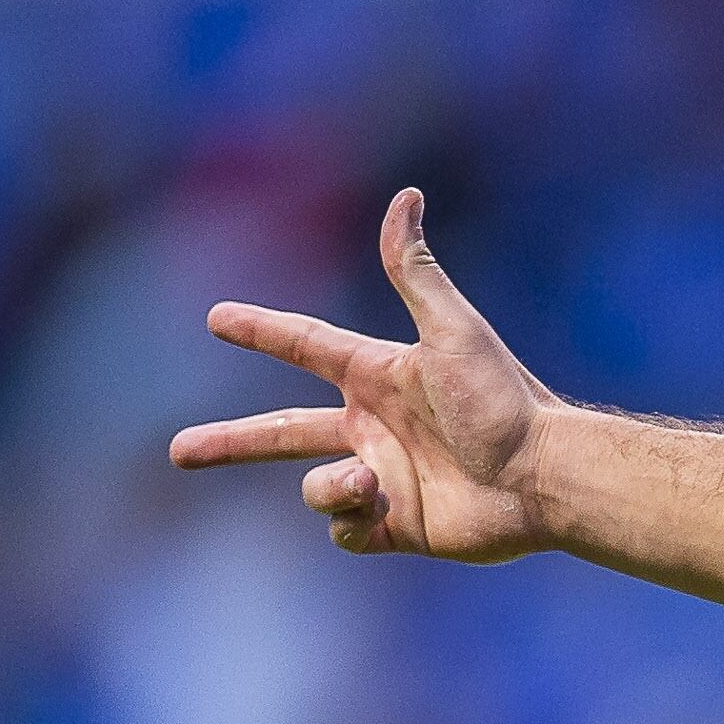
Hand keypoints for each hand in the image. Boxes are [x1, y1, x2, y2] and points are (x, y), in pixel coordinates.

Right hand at [169, 188, 551, 559]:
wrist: (543, 478)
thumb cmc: (503, 401)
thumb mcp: (453, 330)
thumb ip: (415, 270)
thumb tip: (406, 194)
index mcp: (378, 376)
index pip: (305, 344)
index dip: (261, 329)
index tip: (216, 317)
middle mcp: (374, 426)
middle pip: (282, 432)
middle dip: (231, 441)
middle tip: (180, 452)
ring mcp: (383, 478)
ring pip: (314, 485)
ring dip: (327, 484)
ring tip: (370, 481)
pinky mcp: (397, 525)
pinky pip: (343, 530)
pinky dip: (347, 517)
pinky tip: (379, 505)